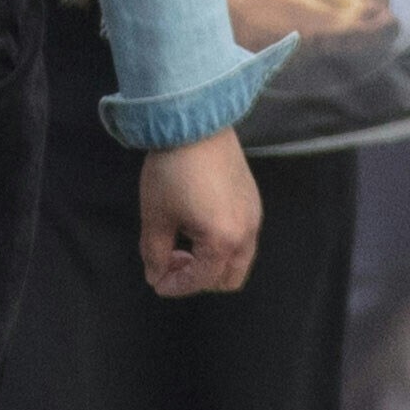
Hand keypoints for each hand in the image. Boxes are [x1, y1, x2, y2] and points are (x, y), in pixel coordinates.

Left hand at [134, 132, 259, 296]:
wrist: (196, 123)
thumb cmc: (172, 170)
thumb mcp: (156, 216)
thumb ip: (155, 253)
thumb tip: (156, 275)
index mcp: (222, 241)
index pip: (200, 280)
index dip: (175, 286)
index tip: (157, 282)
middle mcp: (246, 233)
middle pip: (229, 279)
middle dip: (199, 279)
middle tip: (172, 263)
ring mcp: (254, 216)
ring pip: (239, 259)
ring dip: (213, 263)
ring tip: (185, 246)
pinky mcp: (253, 200)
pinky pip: (244, 238)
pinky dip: (223, 245)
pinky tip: (199, 227)